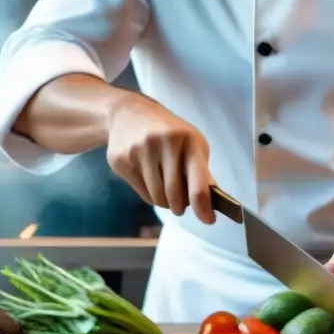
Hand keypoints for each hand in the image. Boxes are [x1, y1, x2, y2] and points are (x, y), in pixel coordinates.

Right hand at [105, 93, 215, 222]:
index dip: (203, 206)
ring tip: (166, 190)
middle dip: (180, 206)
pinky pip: (141, 193)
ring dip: (165, 202)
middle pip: (175, 195)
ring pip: (157, 197)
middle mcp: (165, 143)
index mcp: (190, 141)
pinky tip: (150, 179)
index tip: (208, 220)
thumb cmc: (169, 133)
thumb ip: (202, 172)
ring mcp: (141, 150)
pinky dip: (150, 195)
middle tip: (181, 205)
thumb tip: (211, 202)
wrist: (130, 113)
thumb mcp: (192, 143)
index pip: (198, 183)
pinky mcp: (122, 159)